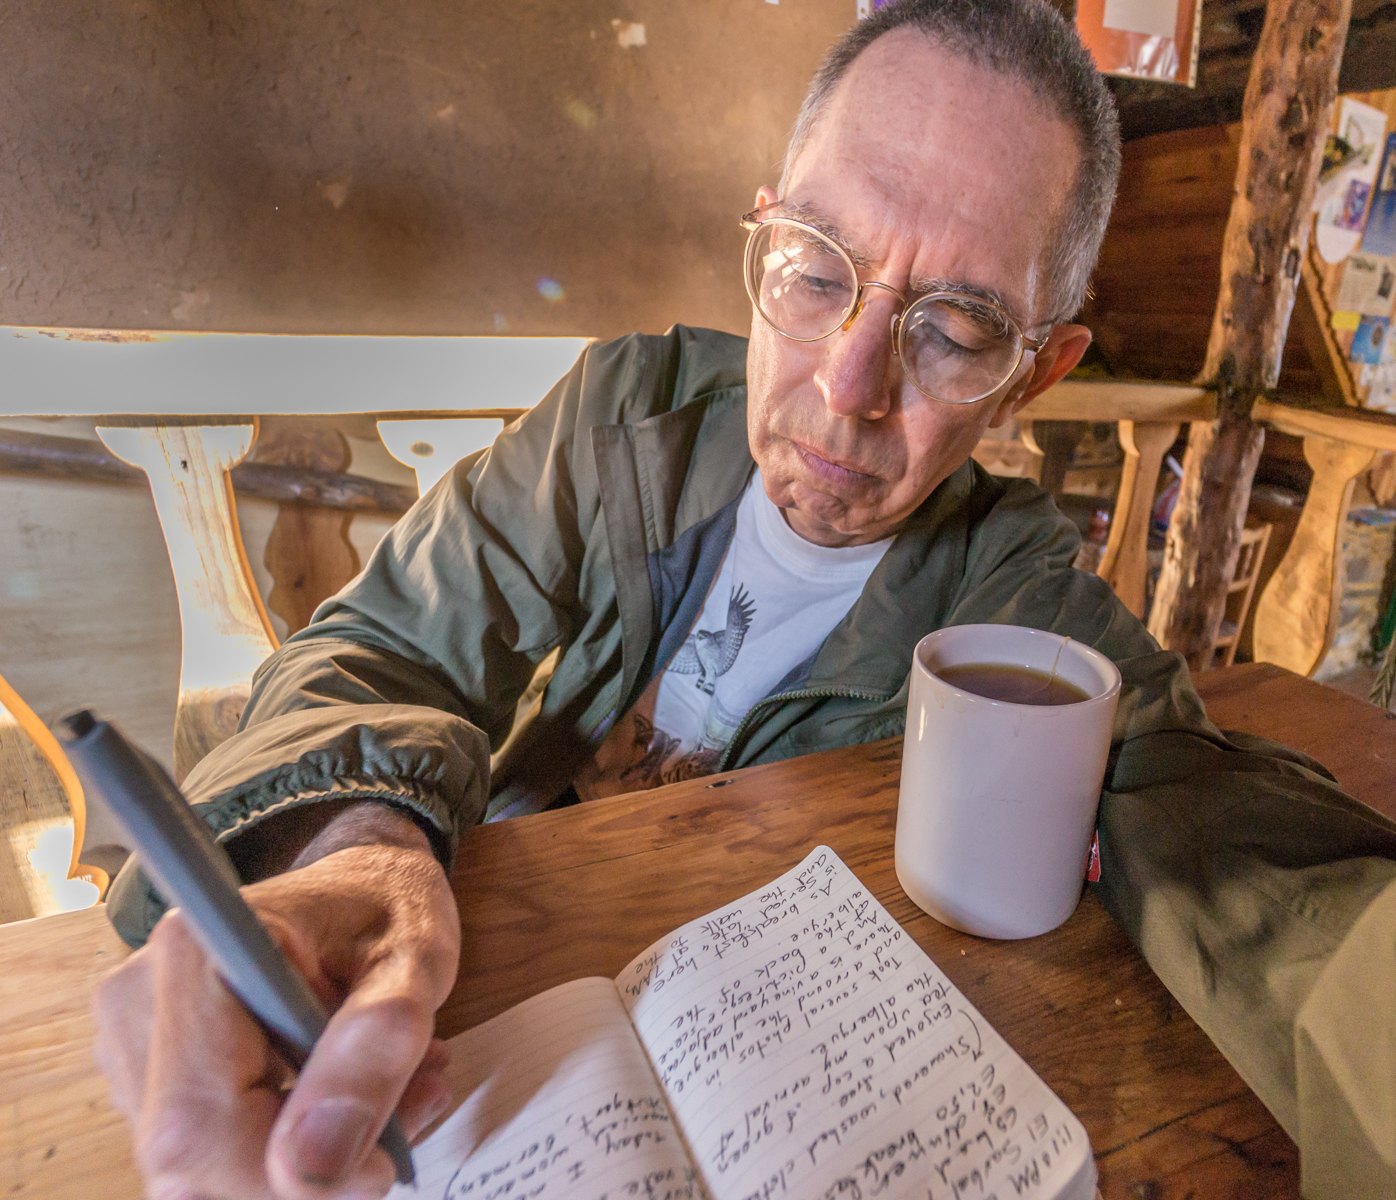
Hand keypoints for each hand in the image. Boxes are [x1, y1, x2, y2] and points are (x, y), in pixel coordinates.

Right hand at [92, 807, 460, 1198]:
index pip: (197, 1126)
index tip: (376, 1163)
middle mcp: (139, 999)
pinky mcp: (151, 1076)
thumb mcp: (414, 962)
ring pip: (202, 1170)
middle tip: (408, 1113)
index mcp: (196, 954)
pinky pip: (208, 1156)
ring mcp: (134, 1042)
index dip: (281, 1174)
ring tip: (392, 1094)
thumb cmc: (386, 907)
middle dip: (307, 1169)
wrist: (363, 883)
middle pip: (191, 1161)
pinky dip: (286, 1153)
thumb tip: (314, 1164)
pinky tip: (348, 1103)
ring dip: (305, 1161)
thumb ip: (376, 1047)